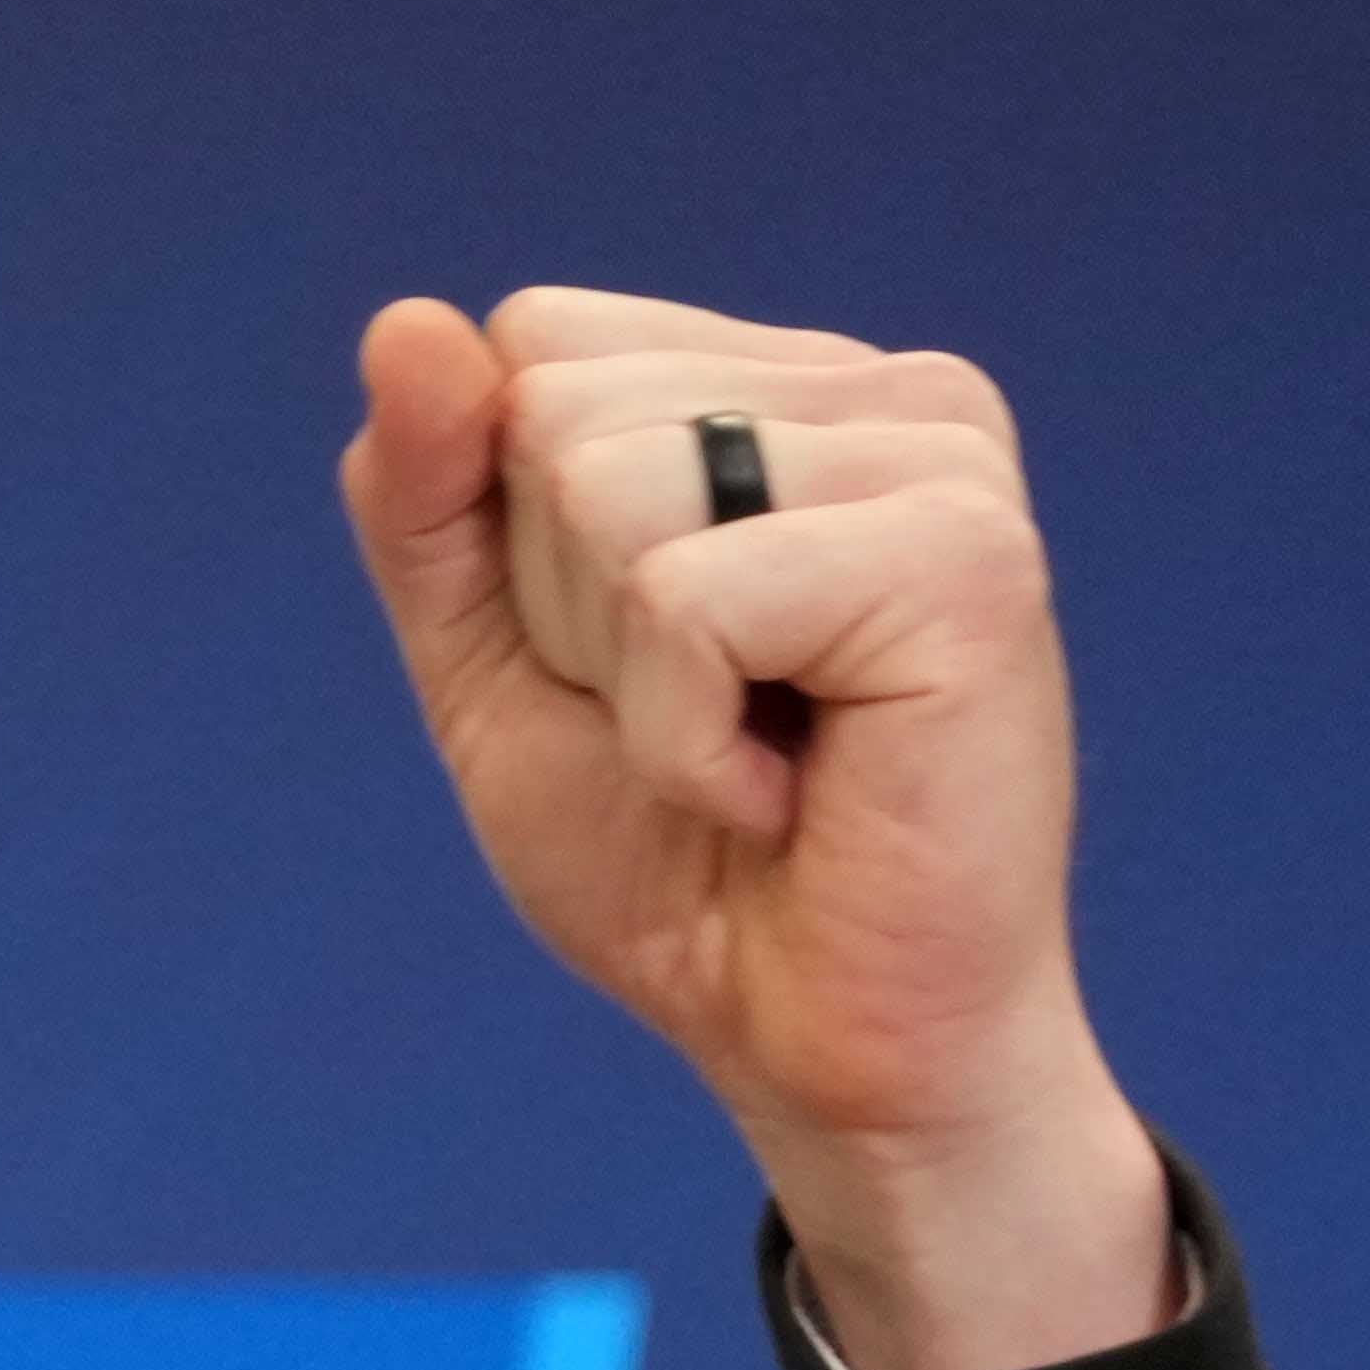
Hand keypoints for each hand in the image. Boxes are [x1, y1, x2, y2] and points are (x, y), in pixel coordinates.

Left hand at [342, 288, 1178, 1369]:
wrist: (816, 1045)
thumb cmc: (678, 864)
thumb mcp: (496, 666)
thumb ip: (429, 505)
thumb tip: (406, 324)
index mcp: (783, 384)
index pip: (528, 346)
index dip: (513, 545)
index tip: (638, 661)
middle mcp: (880, 389)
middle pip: (551, 411)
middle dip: (569, 615)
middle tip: (711, 726)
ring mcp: (940, 455)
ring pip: (605, 489)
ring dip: (631, 680)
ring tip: (756, 753)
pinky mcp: (963, 555)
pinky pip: (685, 603)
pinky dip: (686, 742)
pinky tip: (794, 789)